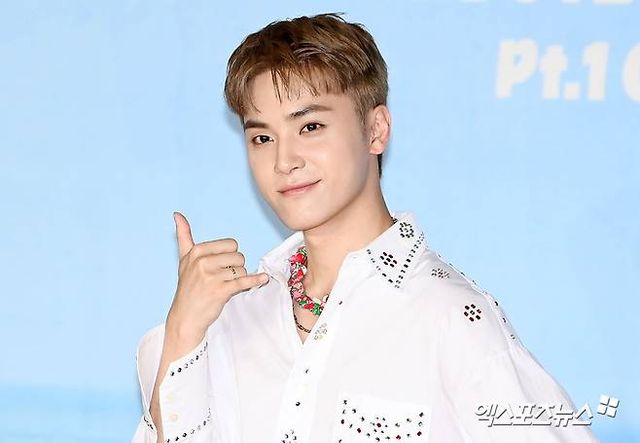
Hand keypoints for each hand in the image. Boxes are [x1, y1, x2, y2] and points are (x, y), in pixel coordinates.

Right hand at [166, 211, 268, 339]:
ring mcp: (211, 276)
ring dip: (239, 279)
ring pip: (242, 269)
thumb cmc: (188, 288)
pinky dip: (255, 280)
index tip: (221, 266)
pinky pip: (244, 281)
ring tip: (225, 287)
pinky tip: (263, 278)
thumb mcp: (183, 260)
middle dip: (236, 267)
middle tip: (223, 279)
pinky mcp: (220, 290)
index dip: (230, 256)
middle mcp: (202, 262)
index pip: (230, 244)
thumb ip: (183, 236)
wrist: (186, 317)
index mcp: (197, 251)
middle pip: (238, 256)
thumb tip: (177, 214)